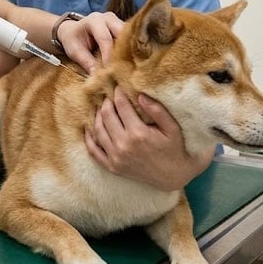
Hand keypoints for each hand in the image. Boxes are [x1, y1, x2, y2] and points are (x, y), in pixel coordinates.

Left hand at [59, 12, 123, 73]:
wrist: (73, 30)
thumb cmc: (73, 39)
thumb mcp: (74, 51)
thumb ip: (86, 62)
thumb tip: (97, 76)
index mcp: (94, 20)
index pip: (105, 39)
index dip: (108, 56)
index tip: (108, 71)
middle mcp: (108, 18)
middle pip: (122, 34)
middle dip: (122, 52)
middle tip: (120, 69)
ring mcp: (118, 21)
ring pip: (129, 36)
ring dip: (128, 51)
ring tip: (125, 68)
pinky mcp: (123, 28)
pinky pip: (130, 39)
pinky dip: (129, 50)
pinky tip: (128, 63)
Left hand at [84, 89, 213, 191]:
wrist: (172, 176)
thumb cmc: (174, 149)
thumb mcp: (172, 128)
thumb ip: (157, 110)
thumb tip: (140, 94)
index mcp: (138, 133)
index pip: (121, 106)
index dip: (118, 94)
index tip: (117, 87)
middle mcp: (123, 145)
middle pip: (107, 116)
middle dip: (106, 103)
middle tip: (108, 97)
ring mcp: (116, 157)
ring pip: (98, 130)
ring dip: (97, 116)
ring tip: (100, 108)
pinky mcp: (112, 167)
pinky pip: (94, 151)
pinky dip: (89, 139)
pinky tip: (88, 128)